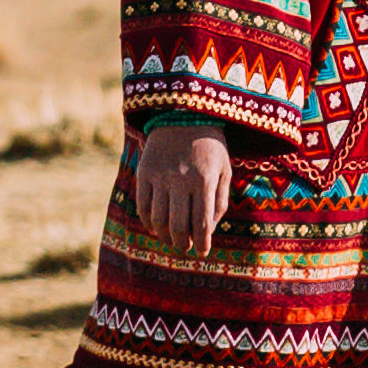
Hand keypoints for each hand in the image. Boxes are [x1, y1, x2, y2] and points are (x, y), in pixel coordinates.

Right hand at [123, 119, 239, 253]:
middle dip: (182, 243)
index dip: (202, 243)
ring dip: (165, 236)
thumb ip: (220, 201)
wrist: (184, 114)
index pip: (202, 223)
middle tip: (185, 248)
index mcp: (204, 179)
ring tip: (172, 240)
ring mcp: (160, 176)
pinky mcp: (144, 172)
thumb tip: (208, 231)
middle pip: (178, 225)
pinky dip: (148, 221)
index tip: (202, 254)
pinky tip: (155, 227)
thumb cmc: (210, 147)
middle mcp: (181, 179)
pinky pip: (143, 205)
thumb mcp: (224, 170)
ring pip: (158, 219)